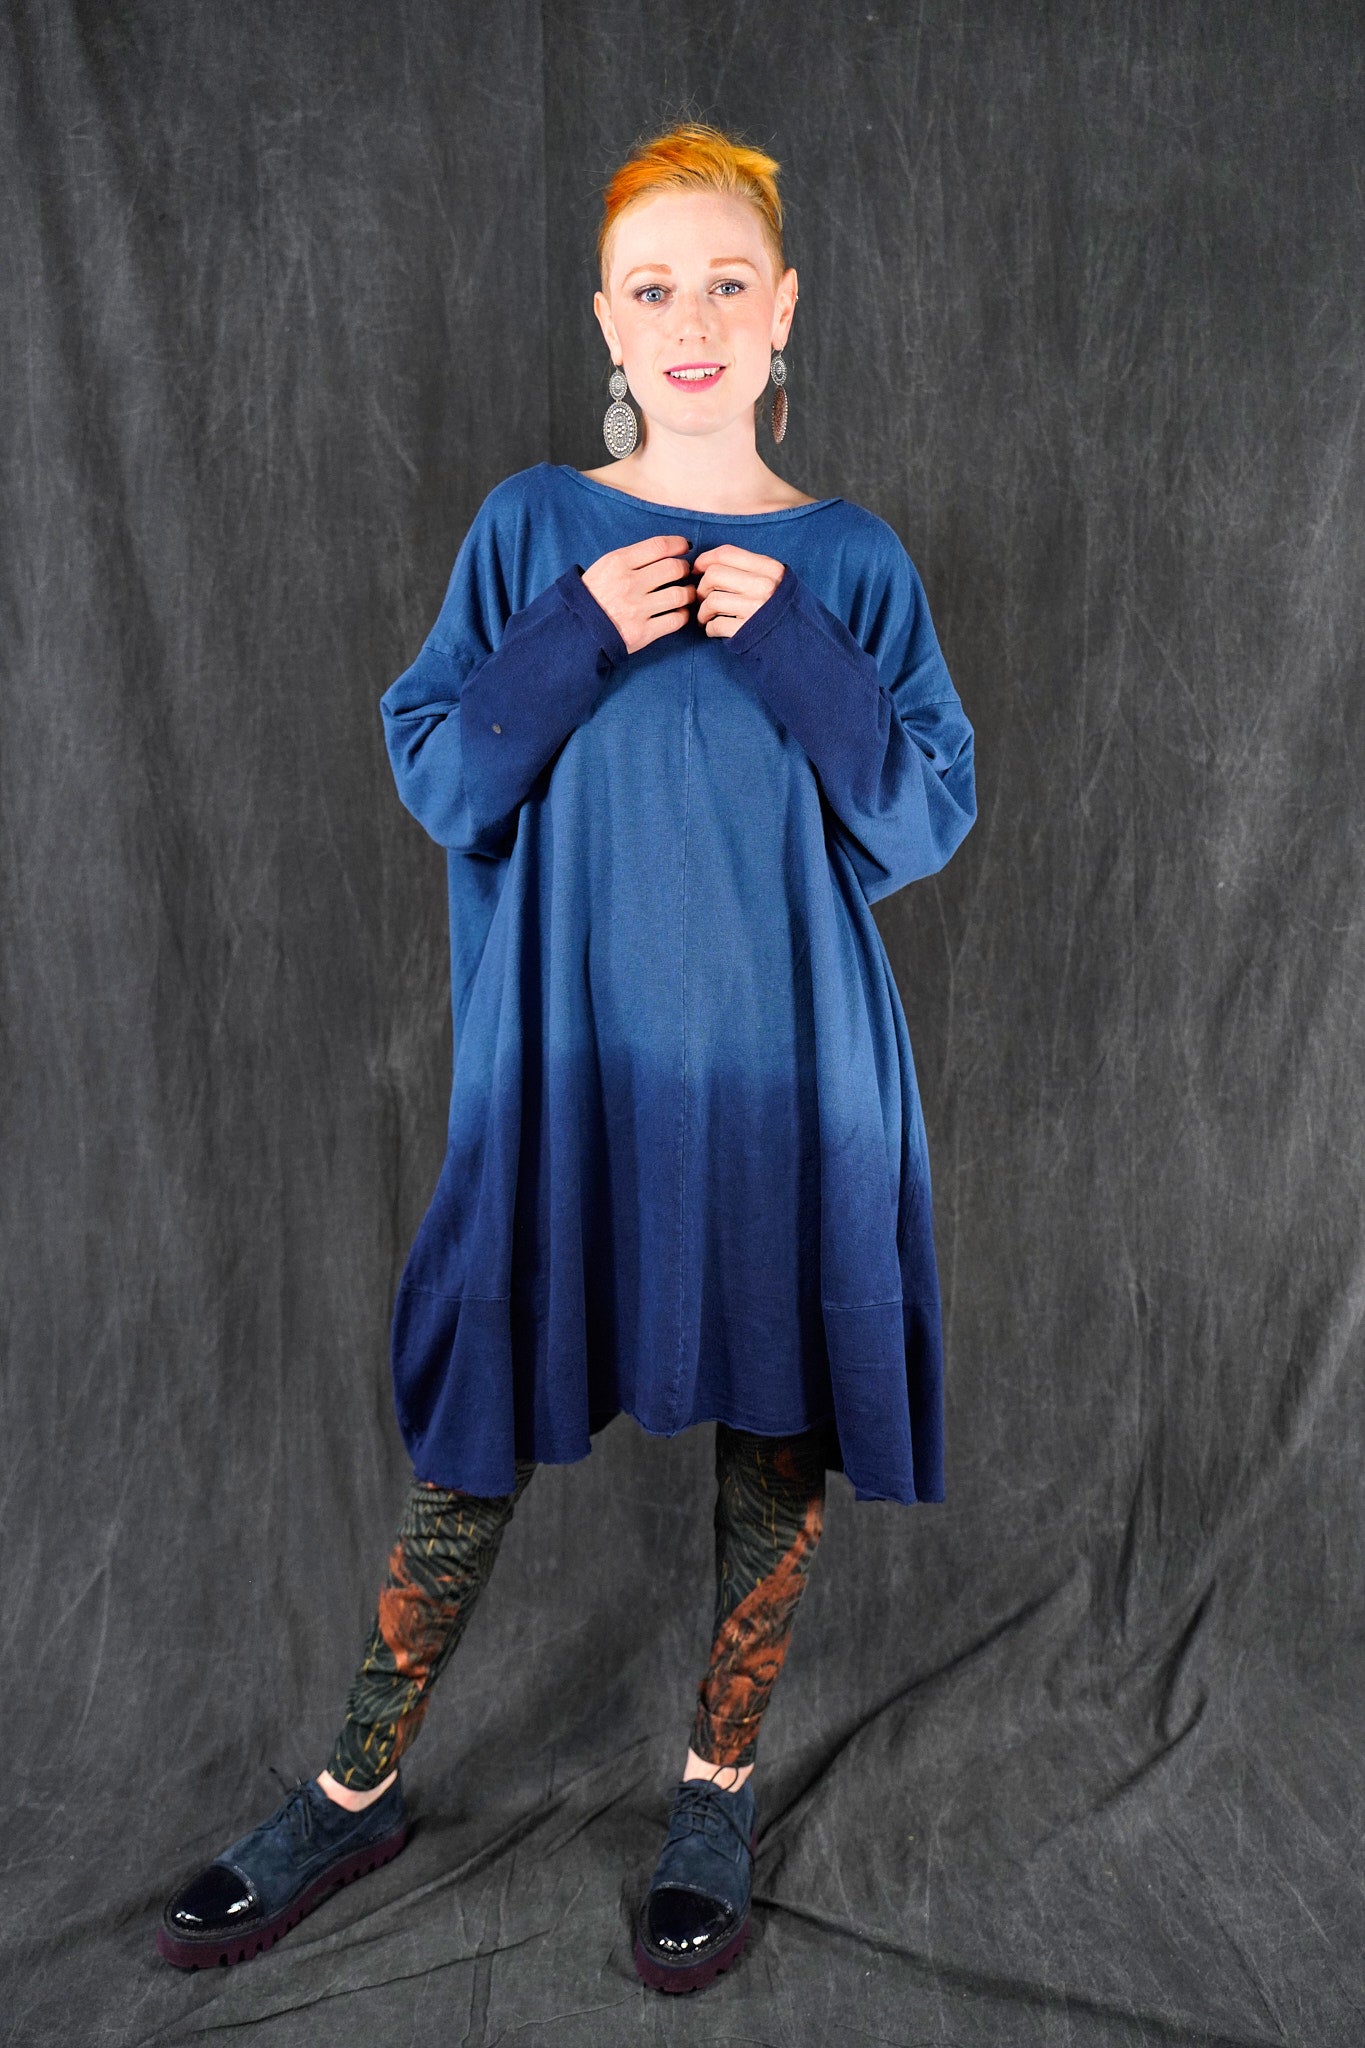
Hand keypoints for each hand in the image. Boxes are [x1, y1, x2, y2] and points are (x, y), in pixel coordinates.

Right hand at [580, 535, 695, 655]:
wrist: (576, 630)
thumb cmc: (594, 595)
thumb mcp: (605, 567)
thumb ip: (633, 558)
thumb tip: (667, 549)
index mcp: (618, 563)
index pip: (659, 546)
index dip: (678, 544)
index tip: (685, 547)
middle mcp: (628, 584)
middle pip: (674, 568)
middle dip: (685, 569)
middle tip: (684, 573)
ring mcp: (636, 609)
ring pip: (680, 595)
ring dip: (689, 593)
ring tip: (686, 593)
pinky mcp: (642, 633)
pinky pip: (676, 620)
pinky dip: (683, 614)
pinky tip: (679, 612)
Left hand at [691, 545, 785, 637]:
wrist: (803, 646)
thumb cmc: (784, 613)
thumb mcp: (778, 582)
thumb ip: (753, 570)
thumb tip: (710, 563)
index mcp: (770, 569)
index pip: (727, 553)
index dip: (705, 559)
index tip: (697, 569)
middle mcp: (764, 586)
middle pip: (714, 574)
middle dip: (702, 588)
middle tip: (703, 599)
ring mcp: (756, 609)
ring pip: (711, 600)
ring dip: (703, 611)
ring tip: (706, 618)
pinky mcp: (747, 631)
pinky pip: (715, 625)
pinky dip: (709, 629)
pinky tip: (714, 631)